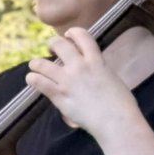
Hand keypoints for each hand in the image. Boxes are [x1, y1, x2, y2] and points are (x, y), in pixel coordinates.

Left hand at [26, 29, 141, 139]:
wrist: (116, 121)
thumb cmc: (121, 104)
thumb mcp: (112, 77)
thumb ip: (99, 69)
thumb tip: (93, 69)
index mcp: (96, 61)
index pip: (82, 36)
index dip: (73, 32)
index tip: (68, 35)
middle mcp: (80, 66)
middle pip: (59, 45)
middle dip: (52, 44)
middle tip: (51, 49)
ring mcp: (67, 80)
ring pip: (42, 63)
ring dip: (36, 63)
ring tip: (35, 66)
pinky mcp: (59, 95)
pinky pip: (38, 82)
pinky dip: (32, 79)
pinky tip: (32, 79)